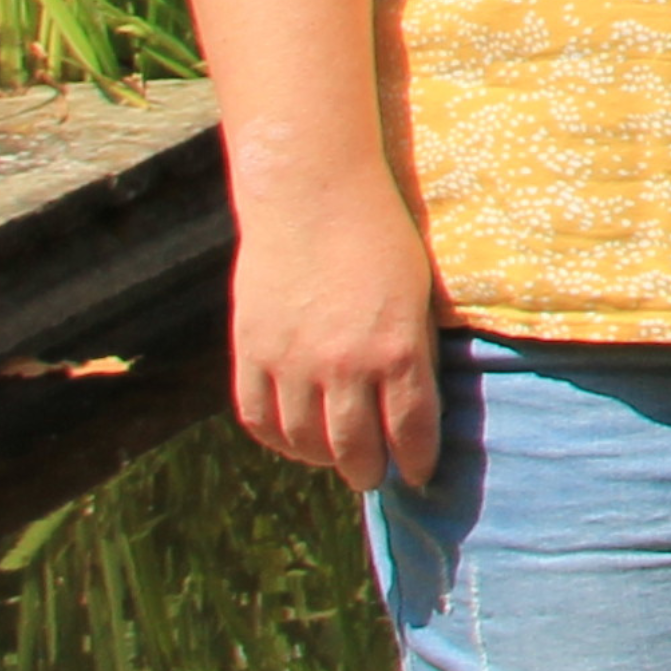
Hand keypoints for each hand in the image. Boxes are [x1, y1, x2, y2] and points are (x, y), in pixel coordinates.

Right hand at [231, 177, 444, 488]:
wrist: (312, 194)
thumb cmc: (380, 238)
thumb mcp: (417, 298)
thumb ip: (413, 355)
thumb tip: (412, 411)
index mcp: (397, 349)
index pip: (410, 431)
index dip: (416, 461)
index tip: (418, 474)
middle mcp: (343, 364)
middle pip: (355, 448)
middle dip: (369, 471)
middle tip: (375, 476)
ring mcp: (292, 360)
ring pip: (304, 440)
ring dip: (322, 459)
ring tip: (337, 459)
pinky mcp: (251, 350)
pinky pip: (258, 417)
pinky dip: (276, 439)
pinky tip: (294, 439)